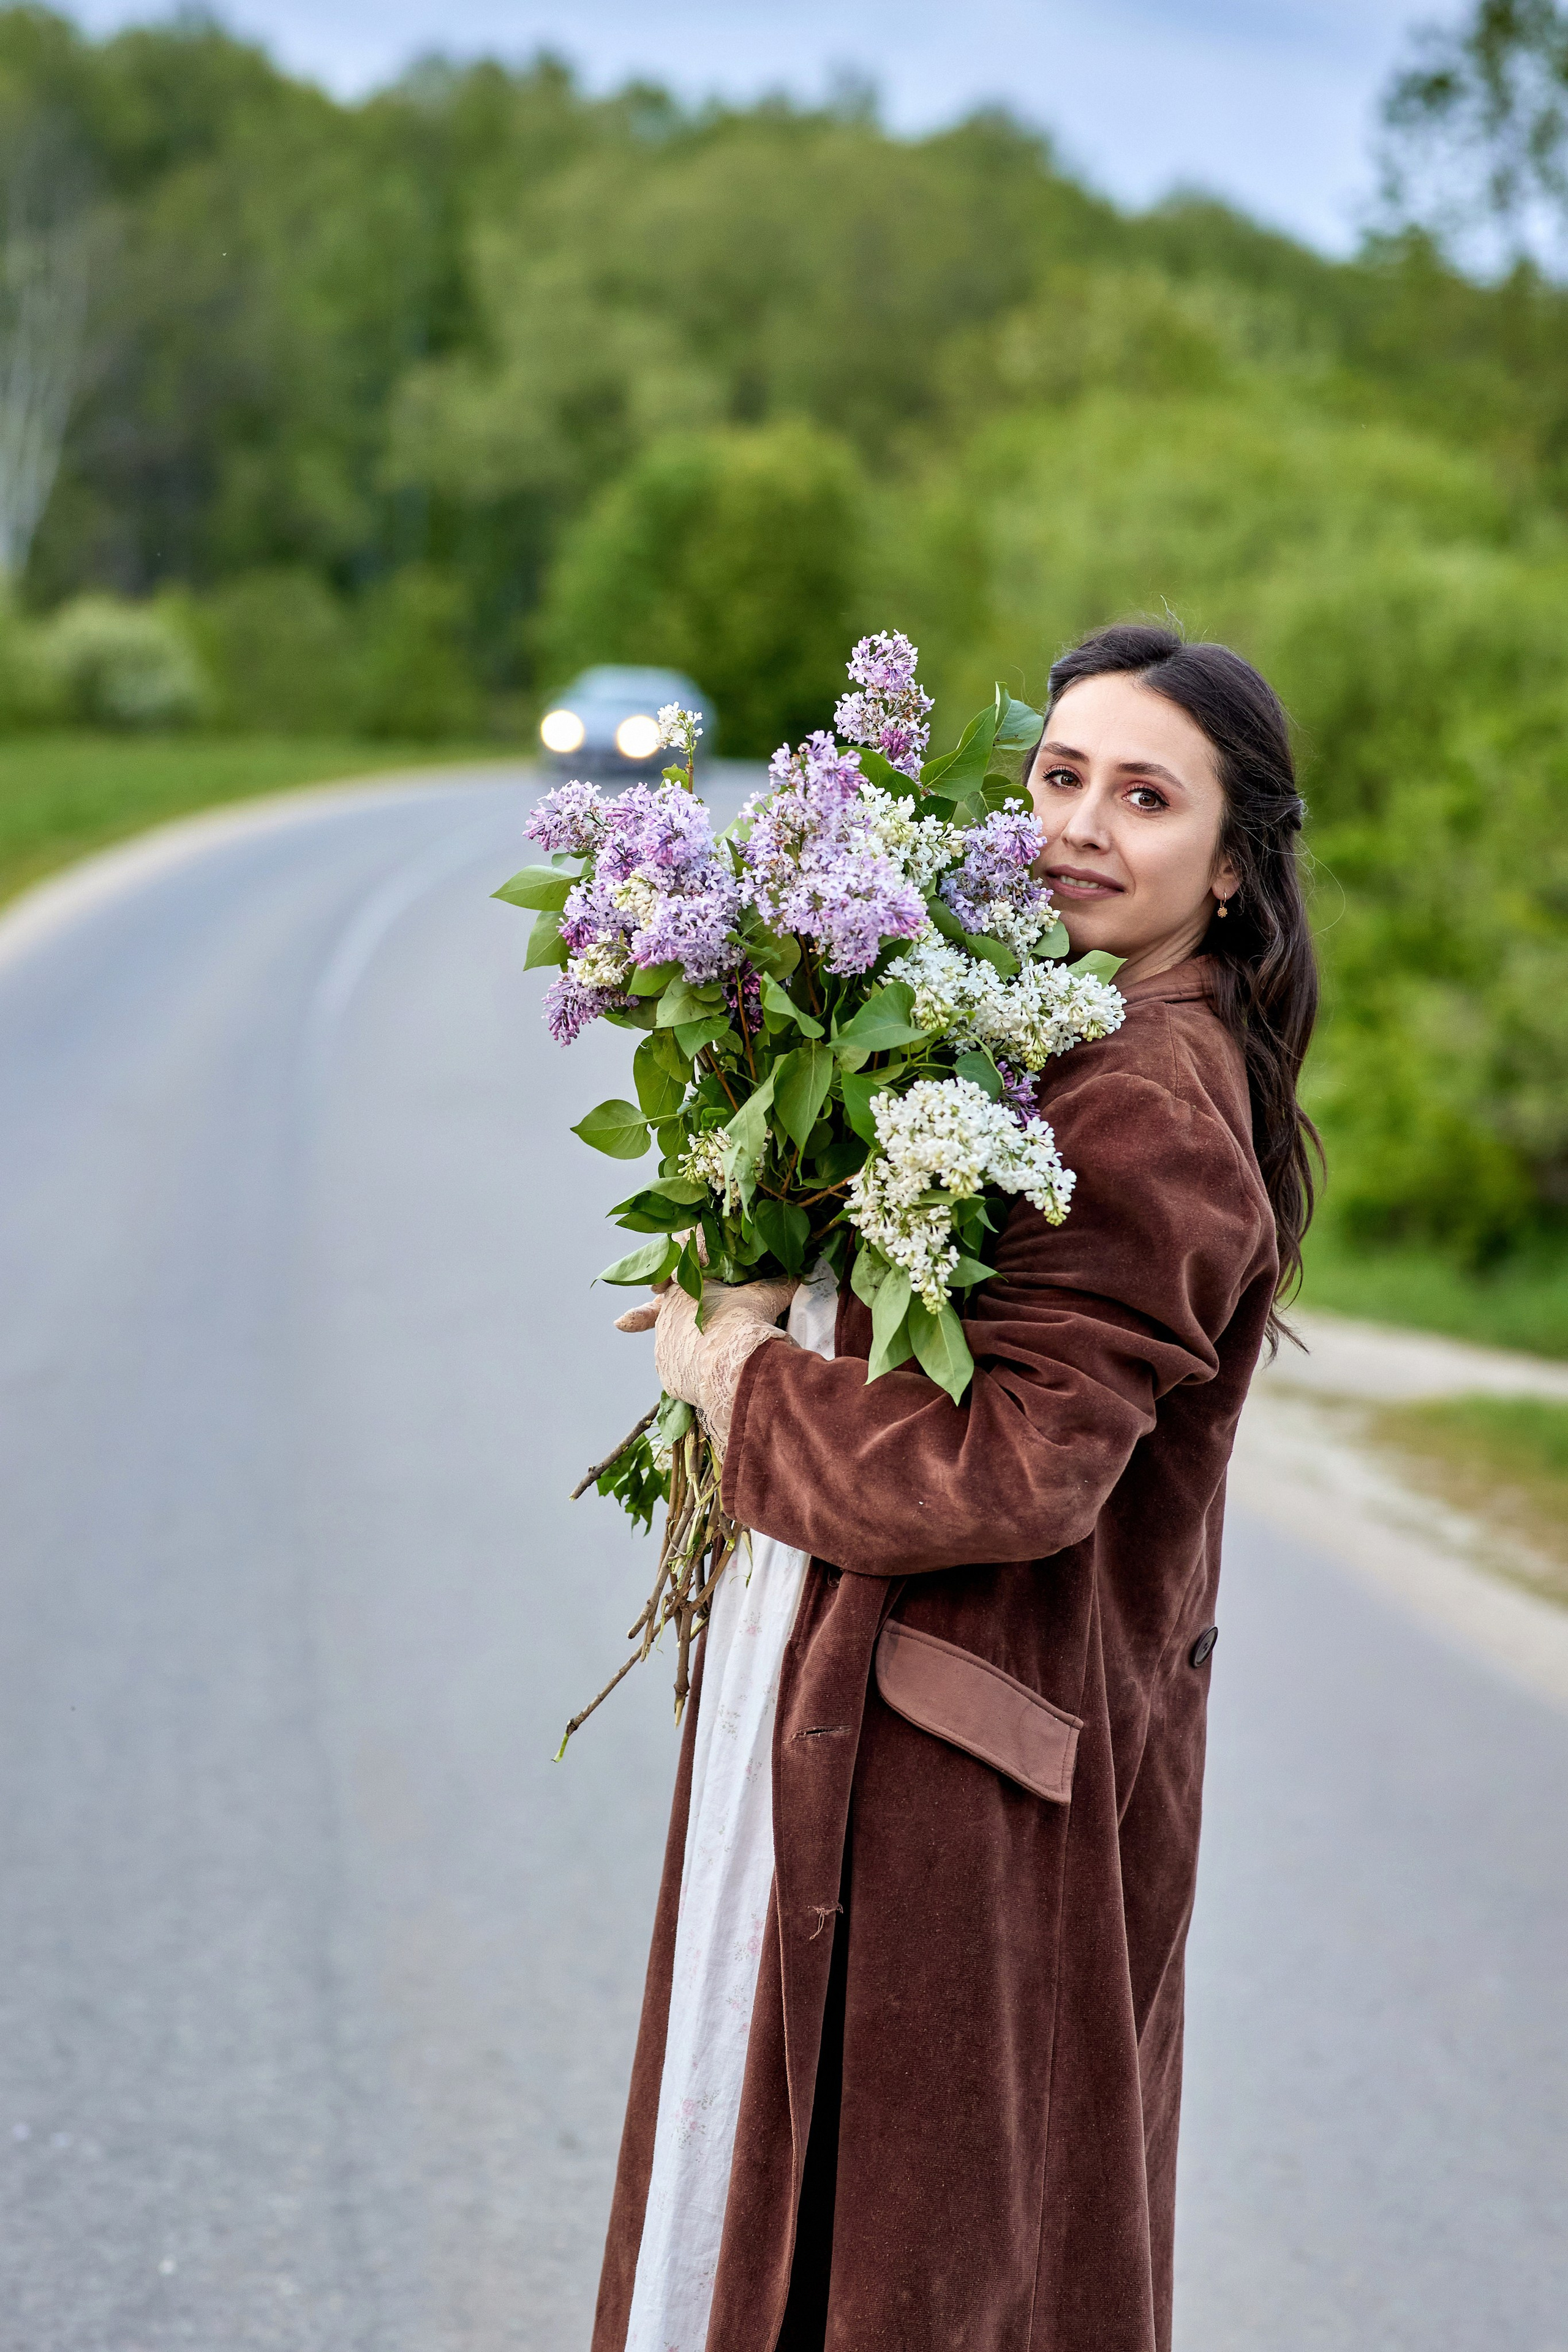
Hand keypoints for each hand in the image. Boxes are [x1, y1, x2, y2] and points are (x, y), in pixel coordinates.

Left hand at [616, 1274, 797, 1451]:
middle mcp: (665, 1319)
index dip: (654, 1290)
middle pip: (664, 1318)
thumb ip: (779, 1285)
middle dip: (659, 1321)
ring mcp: (662, 1349)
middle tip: (636, 1325)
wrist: (733, 1365)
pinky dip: (688, 1375)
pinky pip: (677, 1374)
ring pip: (672, 1347)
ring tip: (707, 1357)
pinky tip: (706, 1378)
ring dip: (682, 1351)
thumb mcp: (764, 1297)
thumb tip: (803, 1273)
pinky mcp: (667, 1376)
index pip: (663, 1283)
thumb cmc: (745, 1322)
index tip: (623, 1317)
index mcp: (682, 1291)